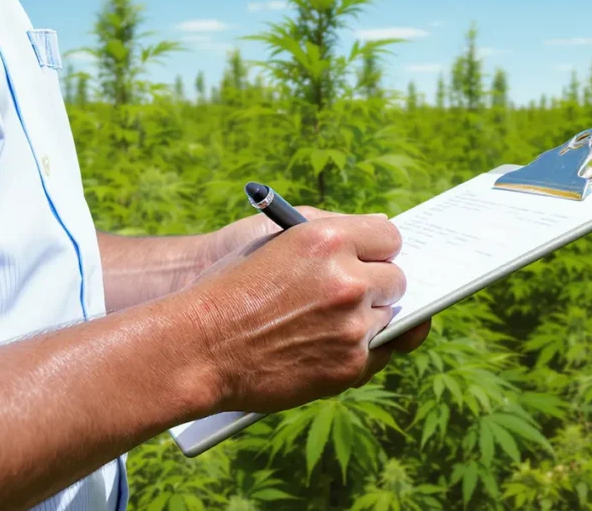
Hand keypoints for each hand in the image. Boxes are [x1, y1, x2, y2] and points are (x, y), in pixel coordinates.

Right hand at [181, 214, 430, 413]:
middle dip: (376, 285)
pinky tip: (332, 347)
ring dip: (368, 320)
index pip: (389, 236)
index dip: (378, 248)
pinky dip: (362, 351)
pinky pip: (381, 353)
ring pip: (390, 317)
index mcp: (328, 240)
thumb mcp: (273, 241)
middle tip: (349, 295)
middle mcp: (348, 280)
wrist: (196, 349)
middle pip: (395, 278)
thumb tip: (380, 226)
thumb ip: (329, 231)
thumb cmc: (227, 290)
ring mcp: (353, 326)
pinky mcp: (351, 365)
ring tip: (327, 324)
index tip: (372, 258)